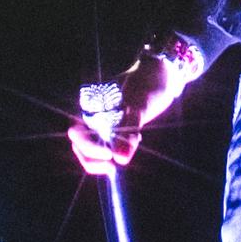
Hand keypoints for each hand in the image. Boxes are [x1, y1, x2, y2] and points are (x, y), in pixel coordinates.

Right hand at [71, 37, 208, 178]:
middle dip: (94, 158)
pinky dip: (117, 151)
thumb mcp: (140, 107)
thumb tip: (120, 158)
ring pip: (91, 148)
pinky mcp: (113, 127)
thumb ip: (129, 131)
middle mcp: (92, 114)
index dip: (89, 148)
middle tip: (115, 165)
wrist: (163, 75)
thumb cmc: (149, 85)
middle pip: (80, 145)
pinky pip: (107, 145)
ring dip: (105, 157)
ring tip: (129, 149)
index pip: (77, 133)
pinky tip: (134, 140)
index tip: (110, 156)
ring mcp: (101, 121)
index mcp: (90, 104)